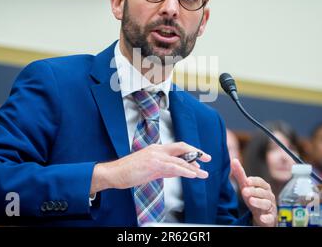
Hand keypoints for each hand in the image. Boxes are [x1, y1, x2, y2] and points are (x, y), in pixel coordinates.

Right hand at [90, 142, 210, 193]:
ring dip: (194, 167)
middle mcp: (157, 150)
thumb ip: (165, 169)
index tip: (201, 156)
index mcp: (156, 149)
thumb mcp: (150, 169)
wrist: (113, 173)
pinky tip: (193, 174)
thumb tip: (179, 171)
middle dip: (196, 153)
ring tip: (203, 173)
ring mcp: (155, 156)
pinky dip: (185, 170)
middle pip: (182, 148)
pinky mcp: (153, 164)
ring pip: (180, 159)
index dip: (191, 151)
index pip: (178, 147)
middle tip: (207, 158)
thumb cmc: (129, 172)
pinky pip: (173, 167)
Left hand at [231, 158, 276, 226]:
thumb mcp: (246, 187)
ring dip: (259, 202)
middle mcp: (269, 196)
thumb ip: (240, 175)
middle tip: (245, 191)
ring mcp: (270, 207)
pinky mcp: (270, 218)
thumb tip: (233, 160)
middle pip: (263, 192)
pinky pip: (270, 218)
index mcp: (264, 187)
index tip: (247, 181)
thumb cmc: (254, 198)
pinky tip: (262, 218)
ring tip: (251, 201)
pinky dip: (267, 218)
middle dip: (254, 191)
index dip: (254, 181)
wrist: (262, 215)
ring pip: (266, 203)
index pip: (261, 182)